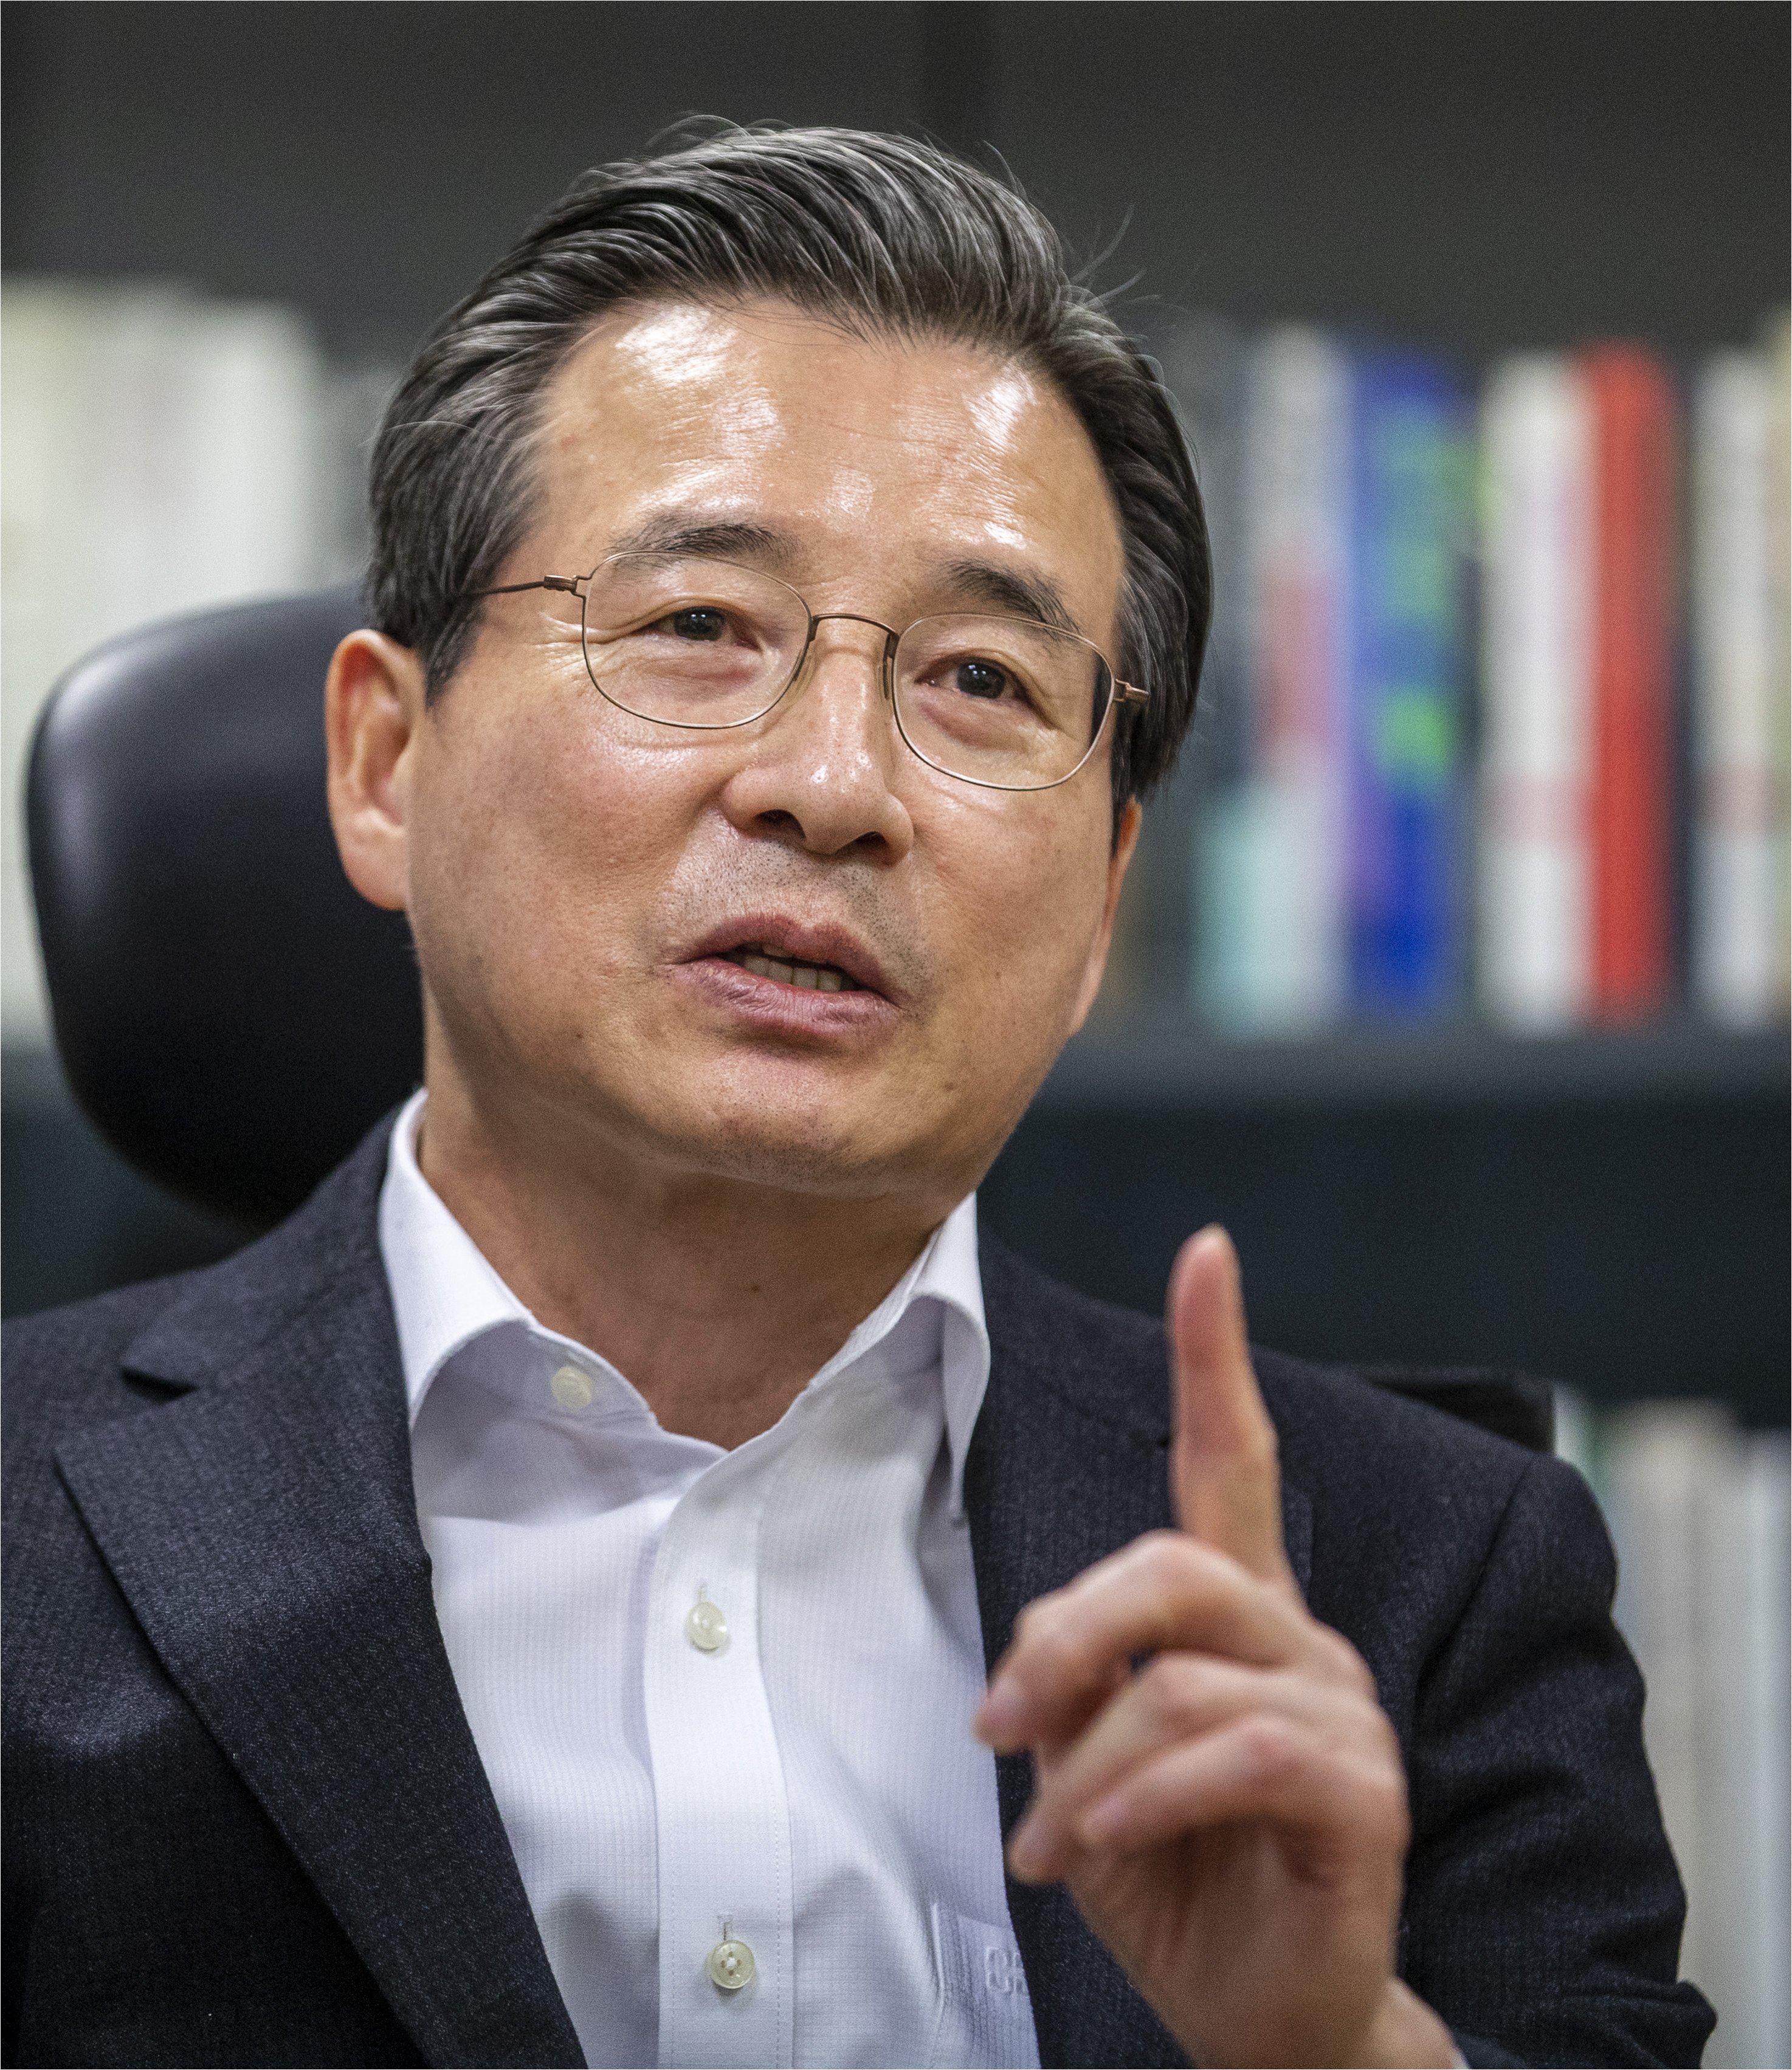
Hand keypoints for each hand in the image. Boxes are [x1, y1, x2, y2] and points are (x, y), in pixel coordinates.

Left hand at [973, 1227, 1456, 2067]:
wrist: (1257, 2012)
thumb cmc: (1171, 1874)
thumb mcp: (1084, 1762)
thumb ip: (1069, 1682)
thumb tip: (1035, 1663)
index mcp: (1235, 1614)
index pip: (1232, 1460)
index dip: (1214, 1354)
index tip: (1206, 1251)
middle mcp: (1299, 1641)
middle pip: (1175, 1564)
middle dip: (1069, 1636)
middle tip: (1000, 1725)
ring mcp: (1341, 1714)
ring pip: (1185, 1681)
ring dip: (1088, 1772)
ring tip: (1052, 1846)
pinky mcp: (1362, 1796)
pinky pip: (1238, 1754)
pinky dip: (1143, 1800)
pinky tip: (1101, 1846)